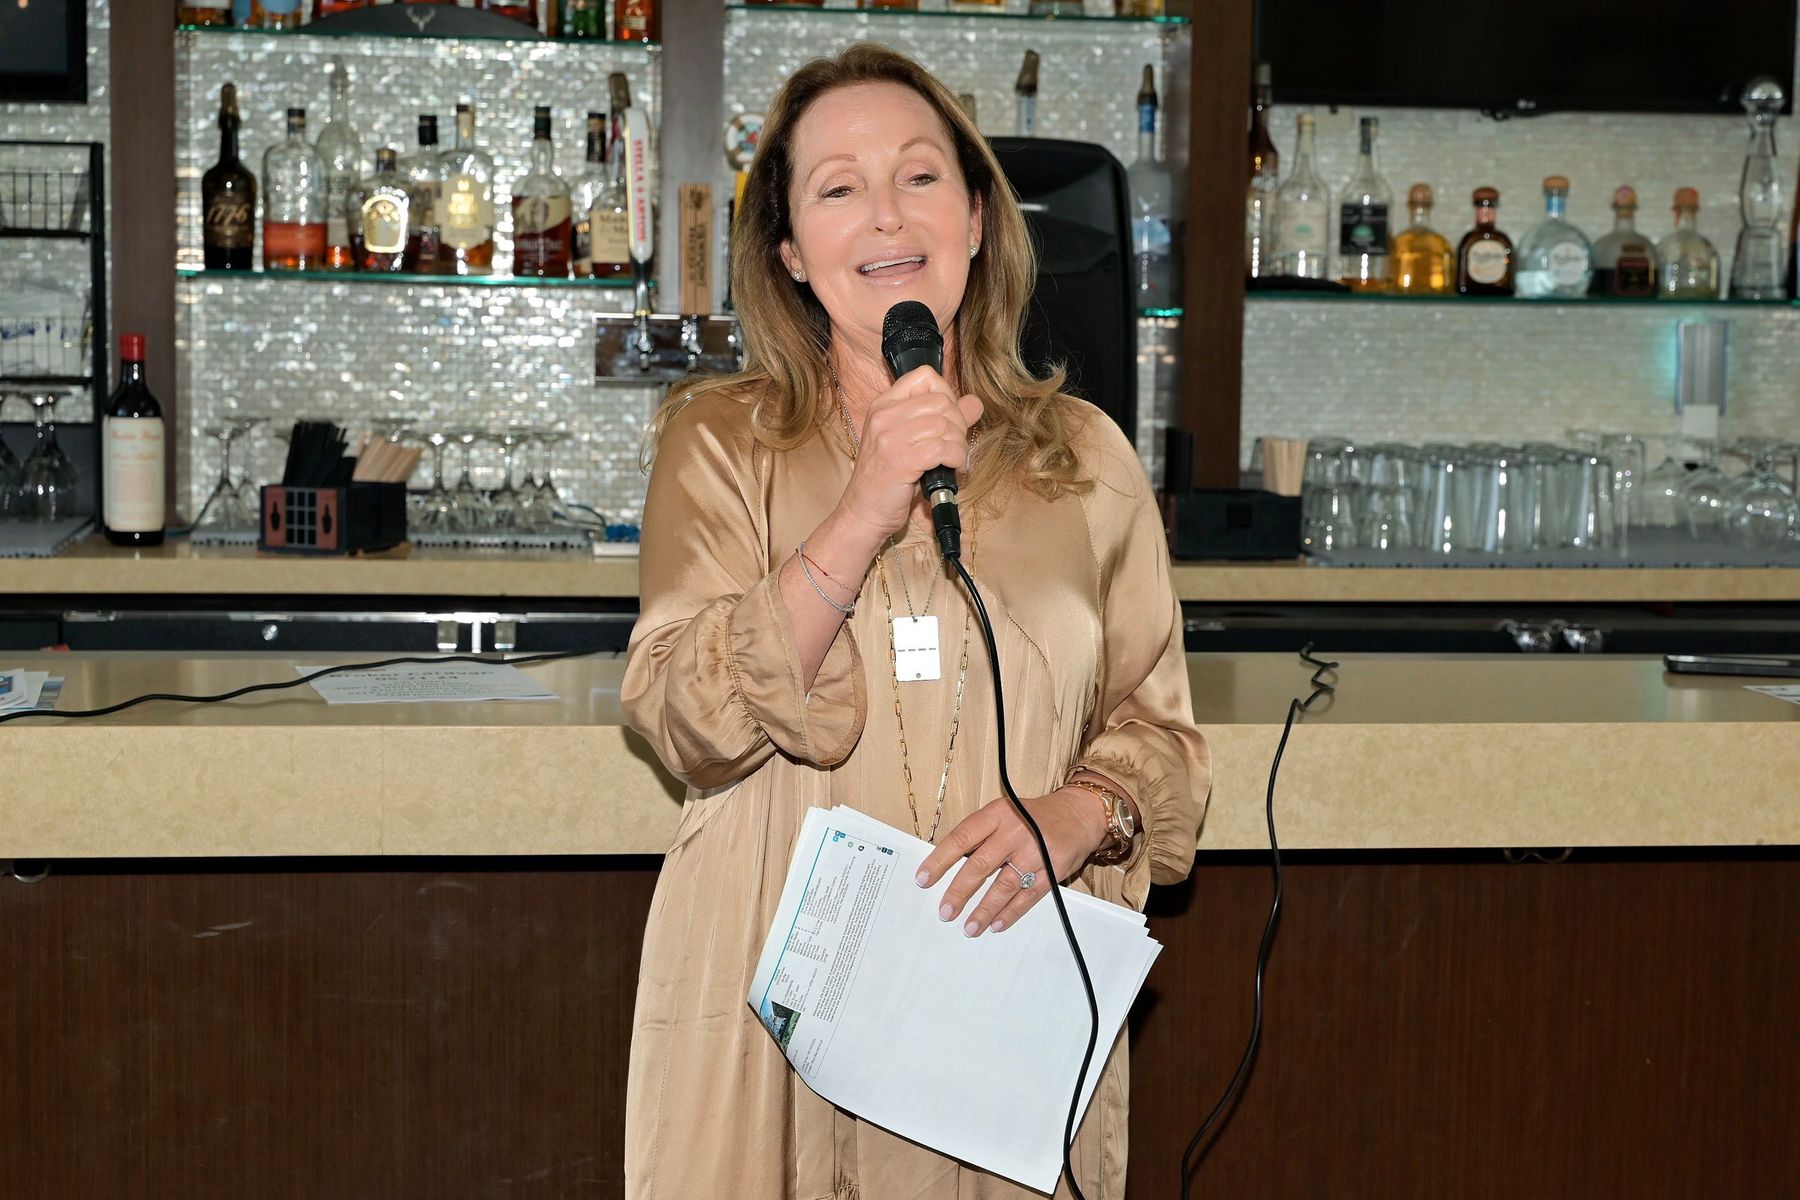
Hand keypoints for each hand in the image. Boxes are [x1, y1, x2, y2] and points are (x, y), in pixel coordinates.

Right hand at [836, 365, 982, 542]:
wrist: (863, 511)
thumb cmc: (887, 478)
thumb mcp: (911, 441)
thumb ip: (943, 418)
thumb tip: (974, 403)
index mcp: (884, 404)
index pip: (924, 376)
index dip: (946, 394)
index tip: (947, 418)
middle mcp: (884, 415)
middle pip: (941, 401)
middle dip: (958, 424)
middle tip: (954, 445)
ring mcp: (890, 437)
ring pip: (945, 425)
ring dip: (959, 445)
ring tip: (953, 460)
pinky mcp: (901, 460)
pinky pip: (943, 448)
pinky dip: (956, 458)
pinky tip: (951, 468)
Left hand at [914, 789, 1110, 936]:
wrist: (1078, 815)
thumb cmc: (1033, 817)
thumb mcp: (1004, 813)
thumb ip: (980, 835)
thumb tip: (945, 864)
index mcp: (997, 814)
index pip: (962, 837)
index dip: (940, 860)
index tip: (923, 879)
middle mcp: (1015, 831)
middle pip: (980, 865)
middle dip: (959, 892)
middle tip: (945, 911)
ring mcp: (1035, 852)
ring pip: (1003, 886)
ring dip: (983, 910)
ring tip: (969, 927)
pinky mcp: (1052, 870)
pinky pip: (1027, 896)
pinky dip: (1010, 913)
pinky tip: (996, 925)